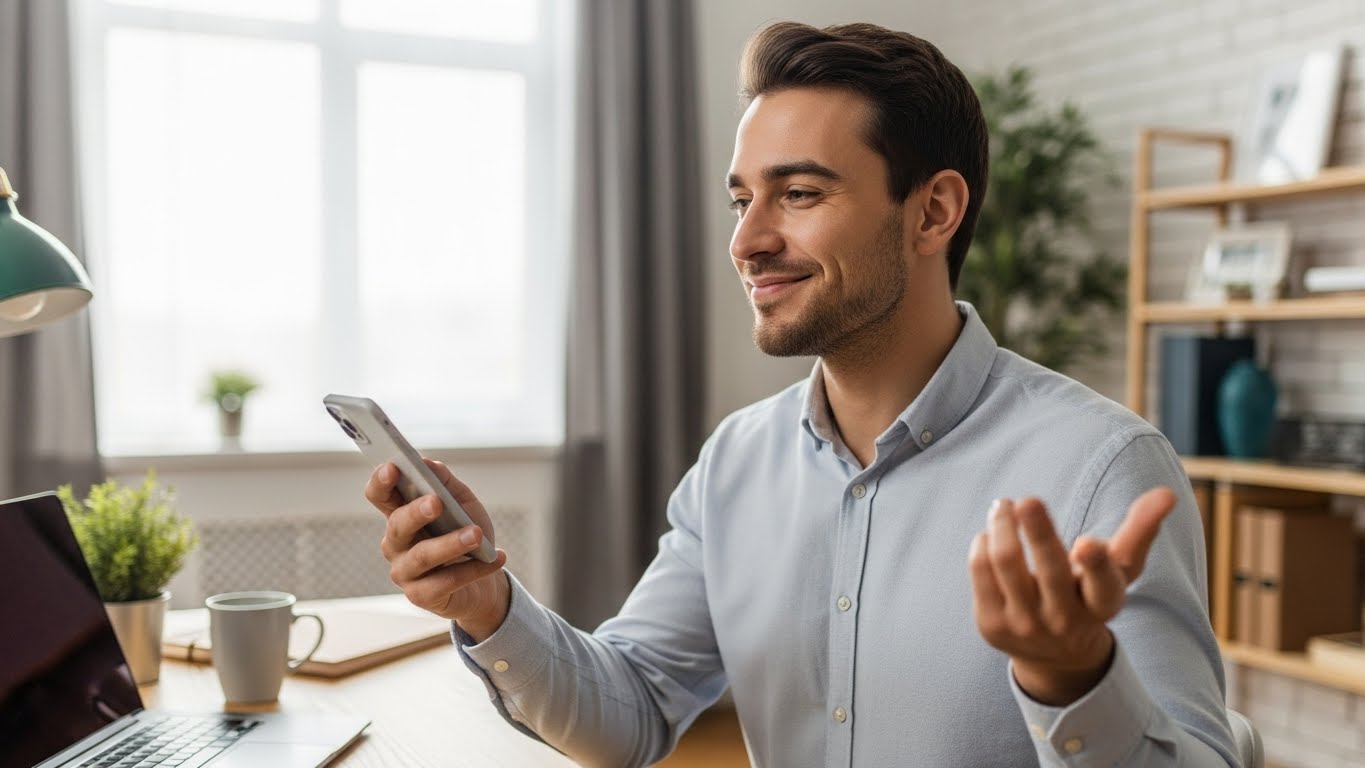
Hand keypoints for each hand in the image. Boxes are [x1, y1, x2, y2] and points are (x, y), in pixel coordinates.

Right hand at [365, 458, 510, 640]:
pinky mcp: (421, 596)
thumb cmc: (466, 534)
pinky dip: (473, 569)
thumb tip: (430, 464)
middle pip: (398, 524)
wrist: (484, 582)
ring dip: (452, 543)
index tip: (393, 467)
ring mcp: (405, 572)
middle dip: (416, 512)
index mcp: (399, 514)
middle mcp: (395, 543)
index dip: (381, 482)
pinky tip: (495, 559)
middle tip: (437, 502)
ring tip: (478, 534)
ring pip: (423, 555)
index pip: (379, 495)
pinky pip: (446, 581)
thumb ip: (445, 483)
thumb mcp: (462, 503)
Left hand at [967, 487, 1175, 704]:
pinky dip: (983, 543)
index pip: (1103, 585)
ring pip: (1006, 562)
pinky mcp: (991, 624)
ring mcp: (1026, 625)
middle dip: (1038, 531)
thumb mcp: (1119, 570)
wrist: (1054, 654)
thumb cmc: (1089, 594)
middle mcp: (1065, 619)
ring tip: (1004, 505)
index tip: (1086, 543)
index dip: (1095, 563)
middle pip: (1049, 569)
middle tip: (1028, 500)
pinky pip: (981, 570)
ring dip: (1002, 524)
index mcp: (1102, 603)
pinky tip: (990, 534)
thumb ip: (1140, 530)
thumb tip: (1167, 493)